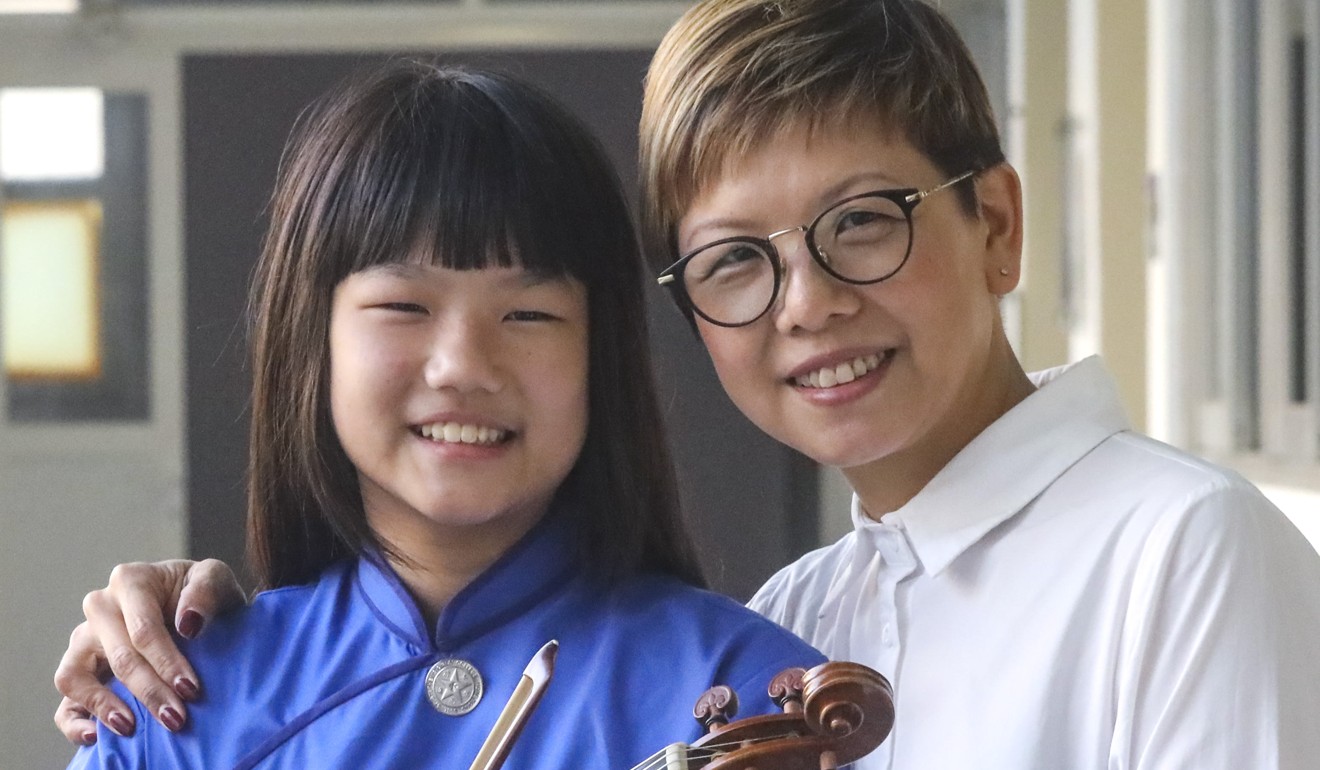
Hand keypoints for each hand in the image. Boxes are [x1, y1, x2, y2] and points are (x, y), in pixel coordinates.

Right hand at [53, 559, 246, 743]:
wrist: (199, 612)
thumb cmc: (205, 595)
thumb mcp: (217, 579)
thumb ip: (206, 589)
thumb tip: (187, 623)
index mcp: (131, 581)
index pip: (143, 629)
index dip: (166, 661)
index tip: (190, 689)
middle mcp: (100, 607)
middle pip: (119, 657)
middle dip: (150, 691)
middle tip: (176, 717)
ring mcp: (83, 640)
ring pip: (77, 677)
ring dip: (105, 706)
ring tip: (132, 727)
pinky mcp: (78, 669)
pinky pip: (64, 699)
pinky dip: (75, 721)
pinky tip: (98, 736)